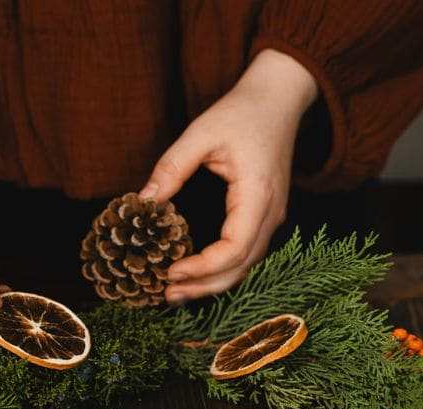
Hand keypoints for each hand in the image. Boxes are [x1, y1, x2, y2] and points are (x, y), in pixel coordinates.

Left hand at [139, 49, 316, 303]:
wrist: (279, 99)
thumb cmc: (243, 112)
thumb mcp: (201, 133)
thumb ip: (171, 168)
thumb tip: (143, 201)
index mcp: (258, 195)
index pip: (235, 249)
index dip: (203, 267)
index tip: (170, 271)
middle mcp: (271, 214)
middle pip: (242, 267)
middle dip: (205, 286)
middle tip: (167, 295)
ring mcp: (272, 217)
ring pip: (246, 265)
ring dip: (213, 282)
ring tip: (177, 291)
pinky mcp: (266, 216)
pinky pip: (247, 253)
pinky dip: (222, 269)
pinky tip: (197, 273)